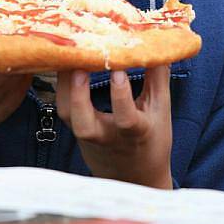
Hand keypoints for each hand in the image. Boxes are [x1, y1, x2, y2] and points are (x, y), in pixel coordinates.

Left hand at [56, 66, 172, 188]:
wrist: (133, 177)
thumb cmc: (151, 140)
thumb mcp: (161, 112)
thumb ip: (158, 80)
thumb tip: (159, 46)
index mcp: (135, 134)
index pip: (126, 119)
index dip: (121, 95)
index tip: (119, 69)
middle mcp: (107, 137)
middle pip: (85, 125)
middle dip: (79, 96)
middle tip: (80, 66)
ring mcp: (87, 136)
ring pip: (67, 115)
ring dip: (65, 85)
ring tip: (69, 55)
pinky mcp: (75, 131)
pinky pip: (63, 107)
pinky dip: (62, 85)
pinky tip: (66, 63)